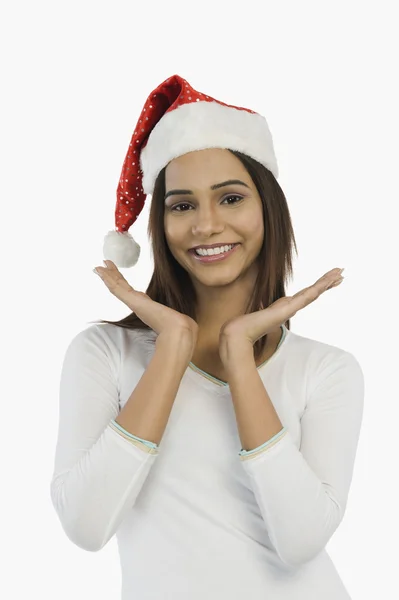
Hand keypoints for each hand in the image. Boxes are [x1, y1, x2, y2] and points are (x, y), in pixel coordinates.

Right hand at [93, 260, 198, 339]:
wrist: (176, 330)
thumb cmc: (176, 325)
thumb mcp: (173, 316)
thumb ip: (173, 317)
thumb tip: (184, 322)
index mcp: (146, 306)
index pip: (131, 292)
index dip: (123, 284)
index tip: (117, 277)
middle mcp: (138, 304)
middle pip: (122, 287)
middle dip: (112, 277)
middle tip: (101, 267)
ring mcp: (134, 302)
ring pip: (117, 286)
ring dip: (108, 275)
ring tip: (98, 267)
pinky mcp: (132, 301)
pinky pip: (117, 287)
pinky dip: (108, 278)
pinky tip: (101, 271)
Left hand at [218, 267, 344, 360]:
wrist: (240, 334)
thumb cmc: (247, 325)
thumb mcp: (259, 311)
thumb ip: (263, 308)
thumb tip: (260, 303)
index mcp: (285, 307)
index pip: (305, 294)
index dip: (318, 287)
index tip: (328, 280)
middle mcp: (291, 307)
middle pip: (314, 292)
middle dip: (327, 283)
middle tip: (342, 274)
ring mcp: (291, 308)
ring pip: (313, 292)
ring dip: (327, 282)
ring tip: (340, 273)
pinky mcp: (288, 308)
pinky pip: (306, 296)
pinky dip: (317, 288)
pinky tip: (326, 281)